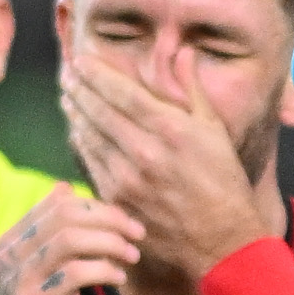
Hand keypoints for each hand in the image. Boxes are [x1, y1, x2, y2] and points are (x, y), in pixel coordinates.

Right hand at [0, 192, 141, 294]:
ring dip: (109, 243)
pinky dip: (103, 270)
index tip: (126, 222)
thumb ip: (58, 238)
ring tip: (131, 256)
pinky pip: (74, 274)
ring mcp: (18, 277)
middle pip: (64, 216)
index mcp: (13, 240)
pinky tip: (119, 279)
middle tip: (137, 234)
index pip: (56, 204)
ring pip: (68, 240)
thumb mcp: (51, 274)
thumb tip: (66, 190)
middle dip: (109, 220)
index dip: (97, 207)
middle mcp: (10, 253)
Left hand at [56, 41, 272, 273]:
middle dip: (79, 88)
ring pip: (89, 136)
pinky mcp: (118, 201)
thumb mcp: (216, 131)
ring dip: (75, 114)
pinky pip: (91, 164)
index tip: (81, 60)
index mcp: (170, 129)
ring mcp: (127, 178)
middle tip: (67, 73)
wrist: (224, 243)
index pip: (120, 91)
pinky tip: (78, 132)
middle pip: (98, 110)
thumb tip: (184, 52)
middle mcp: (144, 151)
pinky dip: (82, 144)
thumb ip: (194, 89)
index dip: (96, 73)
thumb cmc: (226, 185)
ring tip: (68, 98)